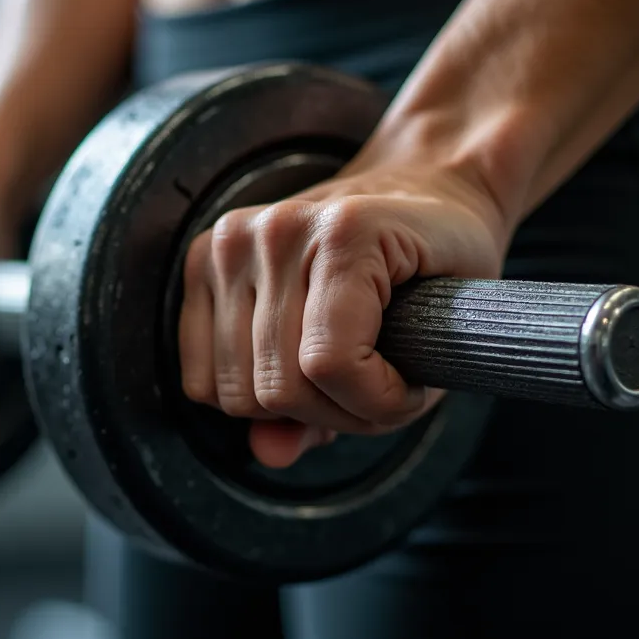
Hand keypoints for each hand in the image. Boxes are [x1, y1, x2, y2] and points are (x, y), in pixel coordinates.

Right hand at [178, 164, 511, 468]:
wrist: (420, 185)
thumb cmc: (441, 262)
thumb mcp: (439, 334)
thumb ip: (363, 403)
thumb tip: (269, 453)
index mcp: (347, 231)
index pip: (330, 366)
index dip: (377, 405)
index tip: (412, 388)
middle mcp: (277, 228)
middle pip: (276, 388)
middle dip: (333, 412)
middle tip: (373, 383)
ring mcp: (232, 240)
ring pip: (234, 391)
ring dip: (289, 407)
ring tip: (334, 372)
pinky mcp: (202, 258)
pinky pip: (198, 375)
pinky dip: (243, 390)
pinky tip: (285, 362)